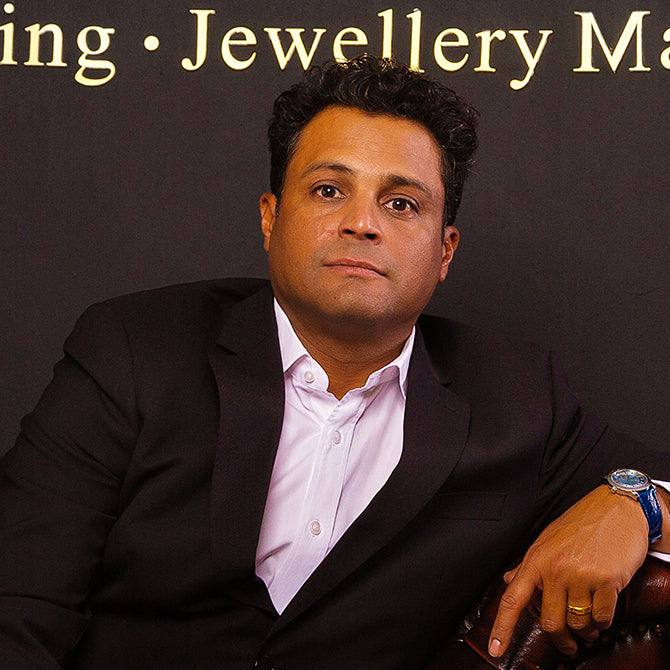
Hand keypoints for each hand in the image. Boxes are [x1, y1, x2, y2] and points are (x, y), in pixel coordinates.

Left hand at [488, 485, 649, 657]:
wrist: (616, 508)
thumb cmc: (580, 524)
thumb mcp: (547, 541)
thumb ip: (527, 566)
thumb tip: (507, 581)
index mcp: (536, 560)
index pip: (512, 599)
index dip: (501, 628)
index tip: (495, 650)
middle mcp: (555, 568)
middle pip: (549, 622)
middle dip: (560, 640)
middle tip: (568, 646)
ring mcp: (580, 575)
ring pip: (578, 623)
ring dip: (585, 632)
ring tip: (589, 627)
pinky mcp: (607, 580)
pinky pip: (602, 617)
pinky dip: (603, 623)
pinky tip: (603, 614)